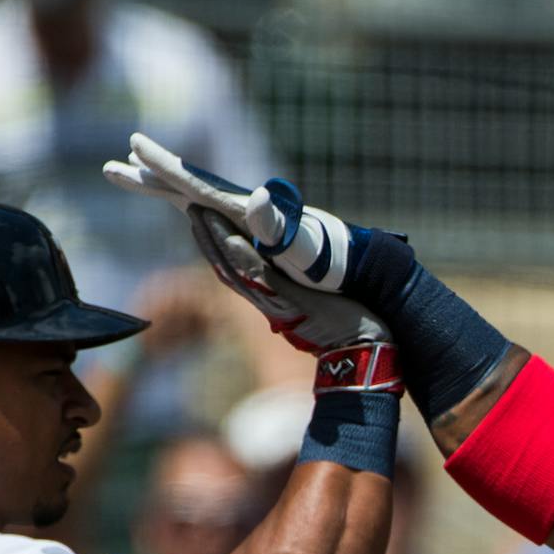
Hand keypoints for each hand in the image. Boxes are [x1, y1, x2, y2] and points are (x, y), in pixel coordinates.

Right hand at [106, 132, 354, 292]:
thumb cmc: (318, 257)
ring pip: (188, 196)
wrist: (341, 265)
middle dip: (147, 175)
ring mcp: (239, 216)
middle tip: (111, 165)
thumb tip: (260, 197)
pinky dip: (181, 200)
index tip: (134, 144)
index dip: (163, 166)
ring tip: (132, 173)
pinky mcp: (246, 227)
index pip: (192, 182)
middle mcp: (234, 206)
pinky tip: (176, 201)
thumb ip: (275, 222)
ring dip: (159, 184)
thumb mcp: (296, 242)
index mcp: (237, 207)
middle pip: (182, 185)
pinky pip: (202, 209)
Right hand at [183, 208, 399, 394]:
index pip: (232, 269)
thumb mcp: (310, 299)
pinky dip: (245, 257)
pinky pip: (263, 276)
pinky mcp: (293, 301)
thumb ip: (292, 286)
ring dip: (216, 241)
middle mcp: (266, 299)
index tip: (200, 219)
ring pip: (237, 269)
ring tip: (201, 213)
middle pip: (225, 266)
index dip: (213, 245)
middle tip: (191, 208)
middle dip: (206, 238)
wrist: (362, 346)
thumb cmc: (341, 321)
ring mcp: (277, 300)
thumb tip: (284, 269)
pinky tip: (234, 238)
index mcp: (269, 296)